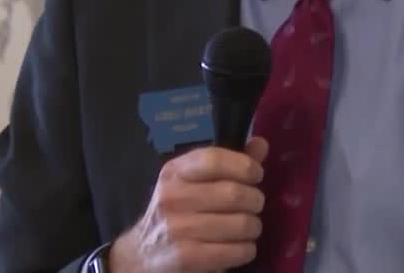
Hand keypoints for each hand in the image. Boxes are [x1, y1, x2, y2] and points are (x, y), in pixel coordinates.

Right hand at [109, 137, 267, 271]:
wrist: (142, 255)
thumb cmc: (176, 213)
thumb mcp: (193, 183)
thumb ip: (228, 164)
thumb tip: (261, 144)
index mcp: (174, 172)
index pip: (214, 159)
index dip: (244, 166)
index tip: (256, 175)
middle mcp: (172, 197)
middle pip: (234, 193)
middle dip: (255, 200)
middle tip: (254, 206)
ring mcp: (178, 229)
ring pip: (241, 223)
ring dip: (253, 227)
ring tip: (247, 228)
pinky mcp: (186, 258)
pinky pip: (237, 250)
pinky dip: (246, 249)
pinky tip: (239, 247)